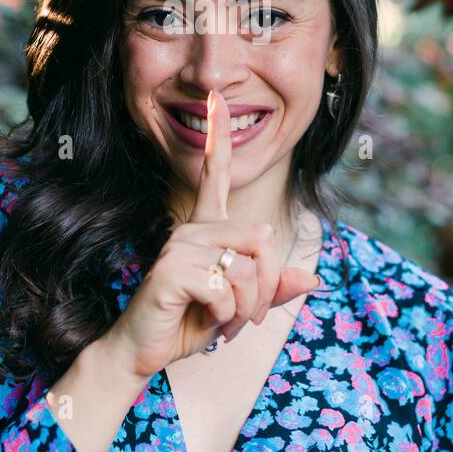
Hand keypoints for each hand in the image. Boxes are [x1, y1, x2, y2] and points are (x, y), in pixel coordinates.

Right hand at [102, 88, 320, 380]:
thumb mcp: (238, 307)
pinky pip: (225, 288)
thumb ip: (271, 289)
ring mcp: (180, 247)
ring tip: (226, 325)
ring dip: (247, 308)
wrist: (141, 353)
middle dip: (267, 287)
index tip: (217, 99)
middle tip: (247, 318)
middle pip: (262, 238)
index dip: (219, 137)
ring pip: (247, 268)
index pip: (216, 175)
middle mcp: (192, 229)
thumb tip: (311, 278)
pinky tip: (208, 322)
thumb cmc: (186, 324)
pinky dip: (227, 316)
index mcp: (206, 229)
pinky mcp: (172, 270)